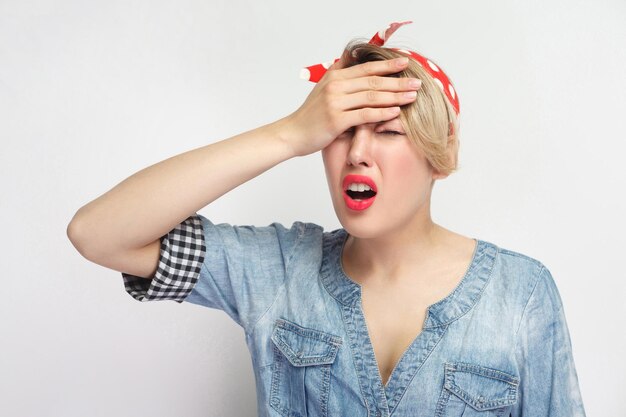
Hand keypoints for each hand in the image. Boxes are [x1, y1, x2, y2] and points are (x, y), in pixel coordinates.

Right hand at [279, 56, 421, 156]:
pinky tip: (396, 111)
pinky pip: (365, 115)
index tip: (406, 64)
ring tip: (412, 96)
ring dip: (395, 96)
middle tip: (417, 82)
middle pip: (373, 82)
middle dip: (397, 81)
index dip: (387, 66)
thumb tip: (351, 58)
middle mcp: (336, 87)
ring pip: (371, 97)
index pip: (366, 69)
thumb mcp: (323, 89)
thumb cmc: (311, 115)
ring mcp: (335, 103)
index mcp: (335, 78)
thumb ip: (338, 74)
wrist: (293, 133)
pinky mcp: (336, 120)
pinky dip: (382, 113)